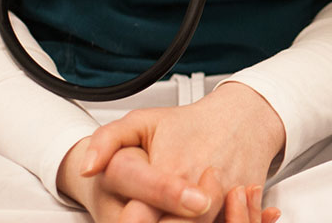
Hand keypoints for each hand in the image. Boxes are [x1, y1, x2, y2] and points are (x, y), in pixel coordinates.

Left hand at [79, 82, 285, 221]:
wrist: (245, 118)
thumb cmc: (191, 124)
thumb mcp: (143, 121)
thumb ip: (107, 141)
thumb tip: (86, 168)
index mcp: (169, 171)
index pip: (140, 216)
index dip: (132, 218)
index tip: (128, 214)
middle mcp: (197, 190)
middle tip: (150, 215)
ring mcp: (223, 202)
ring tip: (170, 213)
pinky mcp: (240, 209)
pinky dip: (215, 222)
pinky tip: (195, 215)